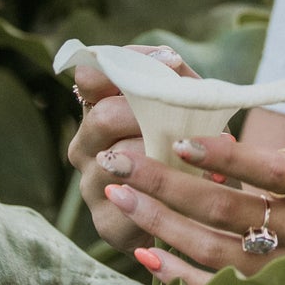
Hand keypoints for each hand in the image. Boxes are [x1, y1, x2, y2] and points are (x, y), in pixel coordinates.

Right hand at [65, 44, 192, 251]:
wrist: (198, 209)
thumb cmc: (189, 146)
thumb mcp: (187, 106)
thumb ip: (177, 80)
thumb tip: (170, 60)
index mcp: (99, 110)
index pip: (89, 77)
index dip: (122, 67)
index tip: (168, 64)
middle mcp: (85, 145)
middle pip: (104, 117)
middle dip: (151, 115)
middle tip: (184, 122)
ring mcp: (91, 185)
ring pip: (121, 161)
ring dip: (165, 156)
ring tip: (197, 156)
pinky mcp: (108, 224)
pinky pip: (133, 205)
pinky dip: (168, 194)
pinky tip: (191, 187)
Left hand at [95, 67, 284, 284]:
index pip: (270, 168)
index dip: (226, 155)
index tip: (181, 137)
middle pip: (226, 208)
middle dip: (165, 183)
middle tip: (117, 161)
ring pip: (213, 249)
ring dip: (161, 224)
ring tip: (117, 196)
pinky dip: (180, 274)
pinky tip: (146, 253)